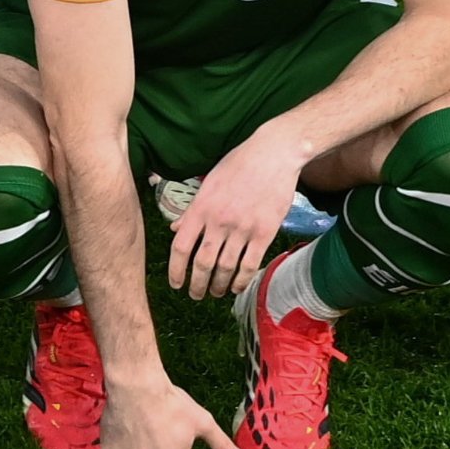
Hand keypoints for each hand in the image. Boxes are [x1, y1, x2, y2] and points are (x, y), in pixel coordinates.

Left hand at [164, 138, 311, 301]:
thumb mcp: (209, 183)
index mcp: (201, 207)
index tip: (175, 283)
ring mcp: (242, 228)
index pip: (180, 246)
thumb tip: (176, 229)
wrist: (274, 154)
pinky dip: (241, 281)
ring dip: (218, 286)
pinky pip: (249, 265)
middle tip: (195, 294)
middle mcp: (219, 221)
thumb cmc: (239, 165)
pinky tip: (236, 288)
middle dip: (197, 284)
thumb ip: (192, 210)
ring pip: (225, 268)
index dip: (175, 269)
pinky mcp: (264, 233)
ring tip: (215, 293)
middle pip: (202, 263)